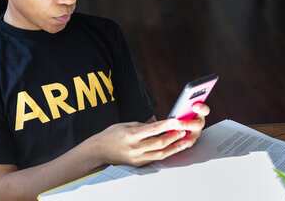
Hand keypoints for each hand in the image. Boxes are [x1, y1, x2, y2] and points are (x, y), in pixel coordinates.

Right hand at [89, 106, 208, 167]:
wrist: (99, 150)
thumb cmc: (112, 134)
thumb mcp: (127, 125)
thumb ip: (144, 126)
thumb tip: (160, 125)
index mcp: (131, 135)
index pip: (153, 129)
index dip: (167, 125)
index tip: (178, 120)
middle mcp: (135, 148)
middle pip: (160, 144)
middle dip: (174, 137)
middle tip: (184, 130)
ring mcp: (137, 158)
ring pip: (161, 154)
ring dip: (175, 147)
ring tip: (185, 141)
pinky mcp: (139, 164)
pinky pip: (156, 158)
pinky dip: (166, 152)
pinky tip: (174, 147)